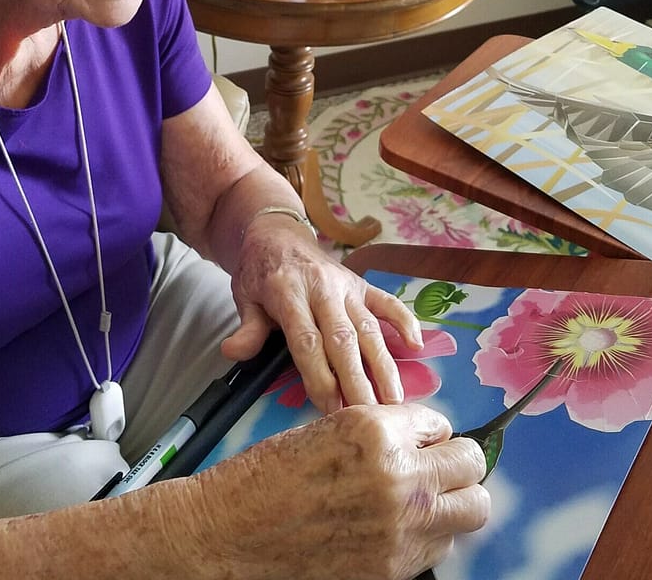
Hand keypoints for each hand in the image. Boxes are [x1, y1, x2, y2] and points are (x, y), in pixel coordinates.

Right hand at [184, 403, 490, 579]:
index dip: (427, 433)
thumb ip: (383, 431)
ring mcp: (400, 528)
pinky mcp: (394, 570)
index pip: (440, 423)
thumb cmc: (269, 475)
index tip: (418, 442)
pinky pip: (441, 547)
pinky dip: (429, 537)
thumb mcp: (328, 429)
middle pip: (471, 464)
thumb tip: (422, 438)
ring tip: (421, 501)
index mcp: (375, 430)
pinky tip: (397, 529)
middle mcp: (397, 477)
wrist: (231, 533)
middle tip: (436, 468)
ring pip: (471, 509)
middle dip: (456, 462)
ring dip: (451, 501)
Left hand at [220, 217, 421, 412]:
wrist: (277, 233)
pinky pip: (387, 301)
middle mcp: (322, 288)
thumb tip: (234, 353)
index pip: (306, 340)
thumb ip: (247, 327)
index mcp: (289, 292)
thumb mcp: (244, 295)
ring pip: (368, 327)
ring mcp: (346, 285)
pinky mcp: (361, 283)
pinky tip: (417, 345)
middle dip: (357, 380)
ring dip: (383, 364)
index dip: (319, 375)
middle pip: (343, 339)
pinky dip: (404, 320)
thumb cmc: (260, 271)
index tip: (329, 408)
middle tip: (369, 417)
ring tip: (394, 400)